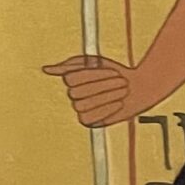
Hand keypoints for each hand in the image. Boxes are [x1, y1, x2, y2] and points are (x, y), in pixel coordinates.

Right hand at [43, 54, 157, 127]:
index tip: (114, 71)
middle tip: (122, 83)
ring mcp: (80, 109)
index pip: (70, 79)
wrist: (138, 88)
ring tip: (122, 92)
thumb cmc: (116, 73)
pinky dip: (105, 110)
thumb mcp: (95, 63)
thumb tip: (46, 69)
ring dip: (106, 97)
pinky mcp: (89, 121)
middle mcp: (73, 94)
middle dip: (103, 86)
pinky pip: (87, 118)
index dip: (94, 75)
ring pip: (82, 105)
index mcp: (71, 79)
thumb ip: (70, 65)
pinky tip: (118, 104)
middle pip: (76, 92)